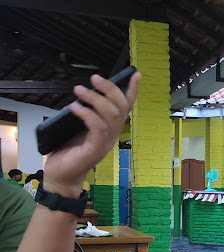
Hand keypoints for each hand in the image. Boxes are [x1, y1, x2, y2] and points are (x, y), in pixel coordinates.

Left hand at [43, 72, 140, 197]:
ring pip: (110, 115)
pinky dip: (87, 113)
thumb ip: (86, 116)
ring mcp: (105, 143)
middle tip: (95, 78)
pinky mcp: (95, 149)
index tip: (135, 74)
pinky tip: (75, 107)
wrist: (61, 177)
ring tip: (79, 90)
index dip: (132, 91)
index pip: (126, 108)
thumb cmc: (68, 154)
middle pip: (121, 108)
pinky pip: (97, 127)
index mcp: (111, 130)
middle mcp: (112, 135)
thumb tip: (85, 96)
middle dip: (111, 89)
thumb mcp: (78, 129)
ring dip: (95, 99)